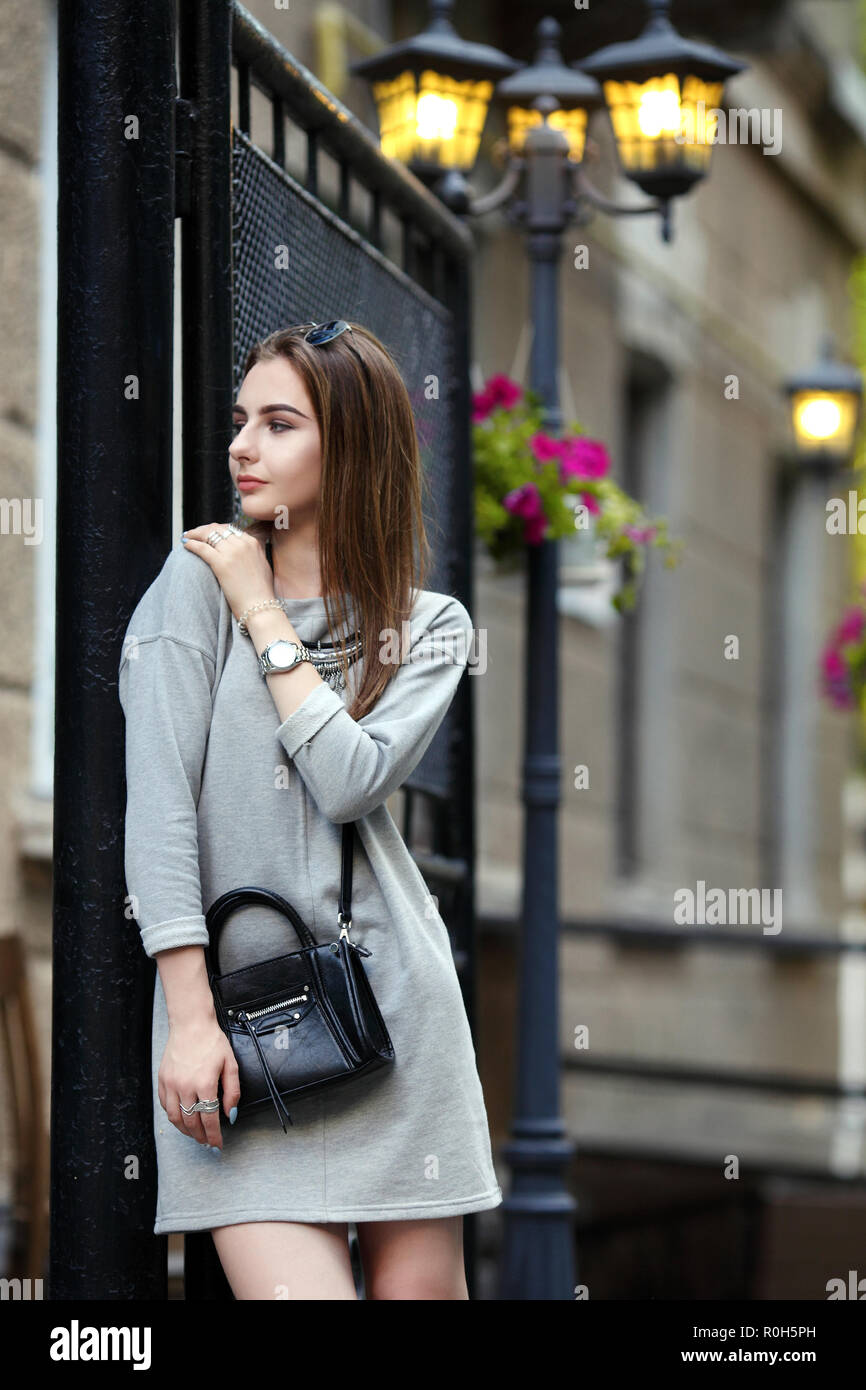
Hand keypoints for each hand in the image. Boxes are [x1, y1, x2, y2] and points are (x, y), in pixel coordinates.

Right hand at [158, 1014, 240, 1148]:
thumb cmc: (212, 1042)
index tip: (217, 1145)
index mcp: (205, 1083)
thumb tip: (231, 1114)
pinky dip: (173, 1116)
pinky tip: (181, 1117)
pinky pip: (165, 1105)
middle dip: (200, 1136)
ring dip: (185, 1130)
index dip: (214, 1136)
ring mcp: (171, 1084)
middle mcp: (185, 1086)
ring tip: (194, 1134)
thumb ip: (232, 1091)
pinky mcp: (162, 1080)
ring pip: (175, 1118)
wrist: (191, 1024)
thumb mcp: (230, 1064)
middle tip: (207, 1142)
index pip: (209, 1119)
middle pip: (191, 1122)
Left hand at [182, 521, 274, 623]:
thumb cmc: (261, 592)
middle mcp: (242, 543)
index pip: (229, 529)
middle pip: (217, 529)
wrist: (260, 607)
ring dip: (194, 534)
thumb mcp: (262, 565)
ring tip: (187, 537)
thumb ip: (253, 553)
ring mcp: (232, 552)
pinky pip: (202, 548)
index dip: (216, 530)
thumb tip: (243, 551)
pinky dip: (192, 544)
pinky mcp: (221, 563)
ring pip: (208, 535)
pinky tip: (186, 545)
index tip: (208, 533)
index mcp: (252, 543)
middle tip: (194, 534)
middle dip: (203, 530)